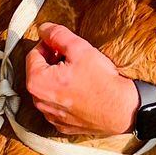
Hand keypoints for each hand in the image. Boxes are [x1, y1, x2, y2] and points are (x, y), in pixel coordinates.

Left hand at [25, 23, 139, 137]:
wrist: (122, 110)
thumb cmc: (101, 80)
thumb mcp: (79, 48)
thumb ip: (57, 35)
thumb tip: (44, 29)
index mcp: (38, 82)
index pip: (33, 55)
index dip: (47, 45)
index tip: (61, 45)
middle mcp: (39, 102)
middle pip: (38, 73)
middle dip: (51, 63)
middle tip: (71, 58)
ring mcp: (51, 116)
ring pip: (47, 90)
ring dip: (57, 79)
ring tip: (78, 74)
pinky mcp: (62, 125)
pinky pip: (57, 106)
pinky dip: (64, 96)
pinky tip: (80, 91)